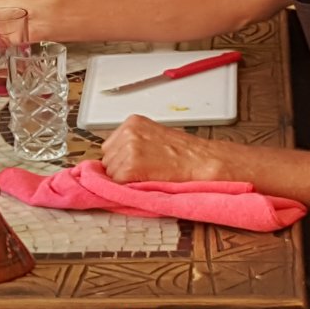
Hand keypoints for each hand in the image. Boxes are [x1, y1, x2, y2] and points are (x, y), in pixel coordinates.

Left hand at [100, 115, 224, 182]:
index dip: (120, 158)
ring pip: (111, 172)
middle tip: (144, 170)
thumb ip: (133, 141)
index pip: (110, 146)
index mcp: (132, 122)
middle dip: (120, 167)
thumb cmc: (185, 152)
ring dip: (124, 178)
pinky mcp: (131, 167)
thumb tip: (116, 156)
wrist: (202, 161)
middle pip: (108, 158)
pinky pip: (117, 182)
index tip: (133, 163)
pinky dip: (128, 186)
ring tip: (147, 174)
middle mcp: (128, 133)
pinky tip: (145, 180)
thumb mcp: (154, 136)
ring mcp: (128, 149)